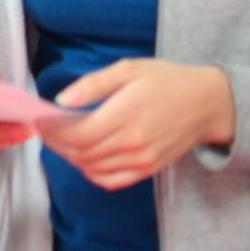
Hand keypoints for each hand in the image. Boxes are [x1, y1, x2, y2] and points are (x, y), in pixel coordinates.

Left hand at [38, 59, 235, 190]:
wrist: (207, 103)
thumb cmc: (166, 80)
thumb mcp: (128, 69)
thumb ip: (92, 84)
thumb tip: (61, 101)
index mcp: (126, 114)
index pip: (78, 134)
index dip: (53, 131)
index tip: (42, 119)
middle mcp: (133, 143)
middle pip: (81, 153)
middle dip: (56, 142)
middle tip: (46, 129)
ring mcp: (141, 160)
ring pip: (92, 168)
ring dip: (70, 156)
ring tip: (62, 138)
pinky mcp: (148, 169)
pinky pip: (110, 181)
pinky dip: (91, 172)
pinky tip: (84, 156)